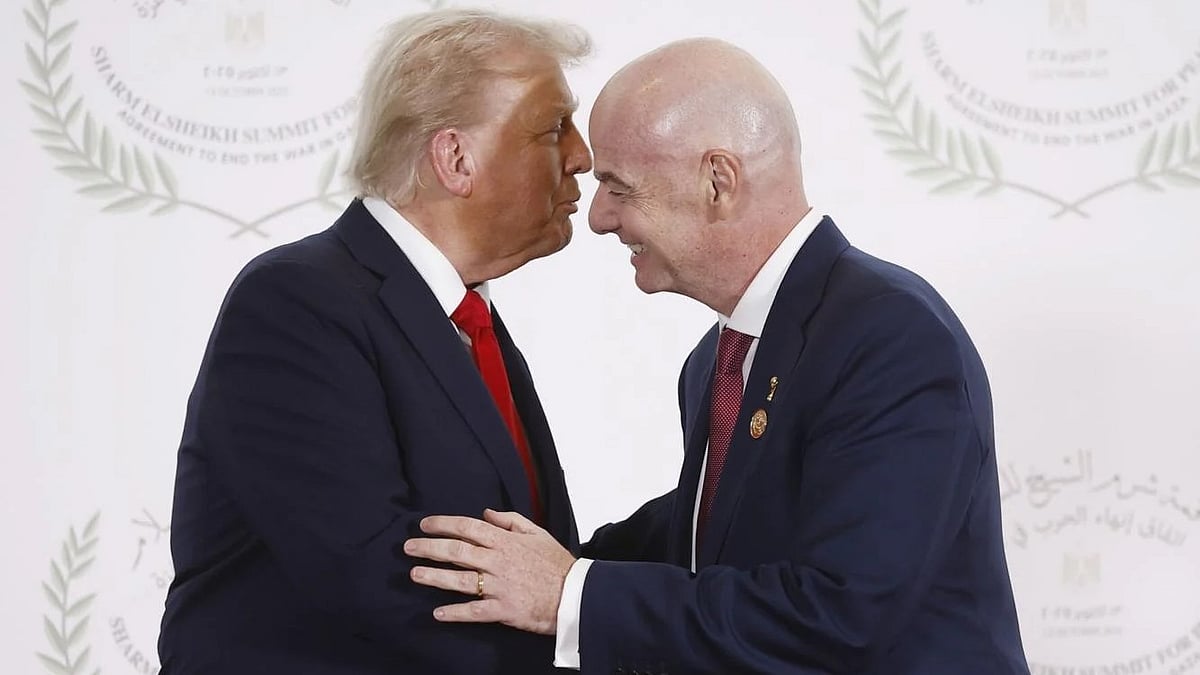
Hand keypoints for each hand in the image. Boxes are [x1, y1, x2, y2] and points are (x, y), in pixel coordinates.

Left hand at [404, 509, 575, 634]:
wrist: (576, 595)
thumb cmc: (557, 564)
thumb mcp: (537, 533)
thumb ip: (510, 520)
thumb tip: (486, 512)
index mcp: (505, 541)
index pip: (468, 527)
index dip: (443, 524)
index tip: (425, 524)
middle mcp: (498, 561)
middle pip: (457, 551)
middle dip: (429, 547)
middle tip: (409, 547)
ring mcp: (499, 586)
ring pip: (460, 579)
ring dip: (434, 576)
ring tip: (414, 574)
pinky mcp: (503, 609)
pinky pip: (473, 611)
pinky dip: (454, 612)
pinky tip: (437, 613)